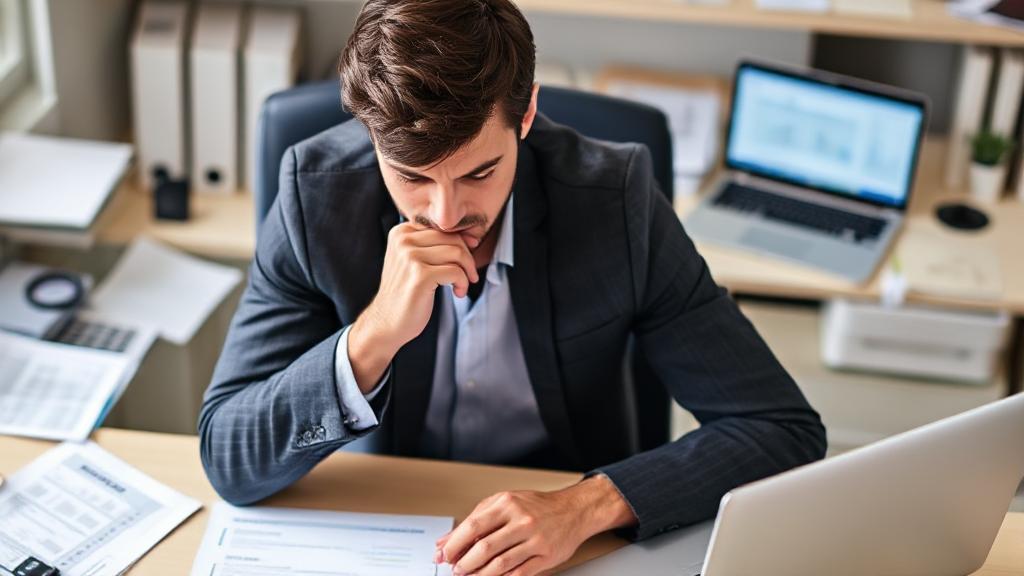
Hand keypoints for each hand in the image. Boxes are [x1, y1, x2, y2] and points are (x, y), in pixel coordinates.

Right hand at [349, 223, 479, 391]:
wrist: (386, 322)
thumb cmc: (406, 293)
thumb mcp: (416, 262)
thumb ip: (436, 246)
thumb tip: (472, 238)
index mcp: (401, 233)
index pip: (443, 227)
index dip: (462, 242)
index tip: (468, 259)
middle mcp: (403, 240)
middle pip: (452, 238)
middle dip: (468, 258)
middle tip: (470, 276)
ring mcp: (410, 257)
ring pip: (457, 253)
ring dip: (467, 272)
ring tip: (461, 286)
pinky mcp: (420, 275)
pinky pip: (456, 271)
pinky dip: (463, 283)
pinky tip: (457, 292)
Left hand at [435, 475, 636, 575]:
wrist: (574, 510)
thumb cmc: (536, 506)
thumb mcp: (504, 503)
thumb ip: (475, 520)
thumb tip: (446, 540)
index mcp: (507, 503)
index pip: (473, 526)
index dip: (454, 544)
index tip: (443, 555)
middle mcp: (522, 519)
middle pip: (485, 547)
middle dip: (465, 563)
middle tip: (456, 570)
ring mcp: (535, 539)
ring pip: (501, 563)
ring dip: (480, 574)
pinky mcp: (546, 556)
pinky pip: (519, 572)